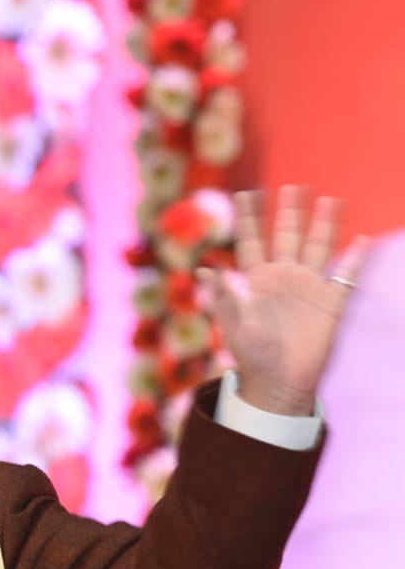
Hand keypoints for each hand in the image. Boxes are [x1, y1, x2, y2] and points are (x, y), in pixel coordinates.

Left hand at [197, 186, 369, 414]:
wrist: (279, 382)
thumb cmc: (251, 356)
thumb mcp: (233, 325)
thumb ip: (225, 296)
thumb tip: (205, 270)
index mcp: (254, 280)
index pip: (250, 241)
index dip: (249, 218)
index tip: (245, 193)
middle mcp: (282, 278)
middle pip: (287, 237)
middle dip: (290, 212)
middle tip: (293, 186)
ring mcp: (307, 288)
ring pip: (318, 248)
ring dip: (324, 225)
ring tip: (331, 199)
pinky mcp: (330, 303)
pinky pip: (345, 276)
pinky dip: (355, 258)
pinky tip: (363, 240)